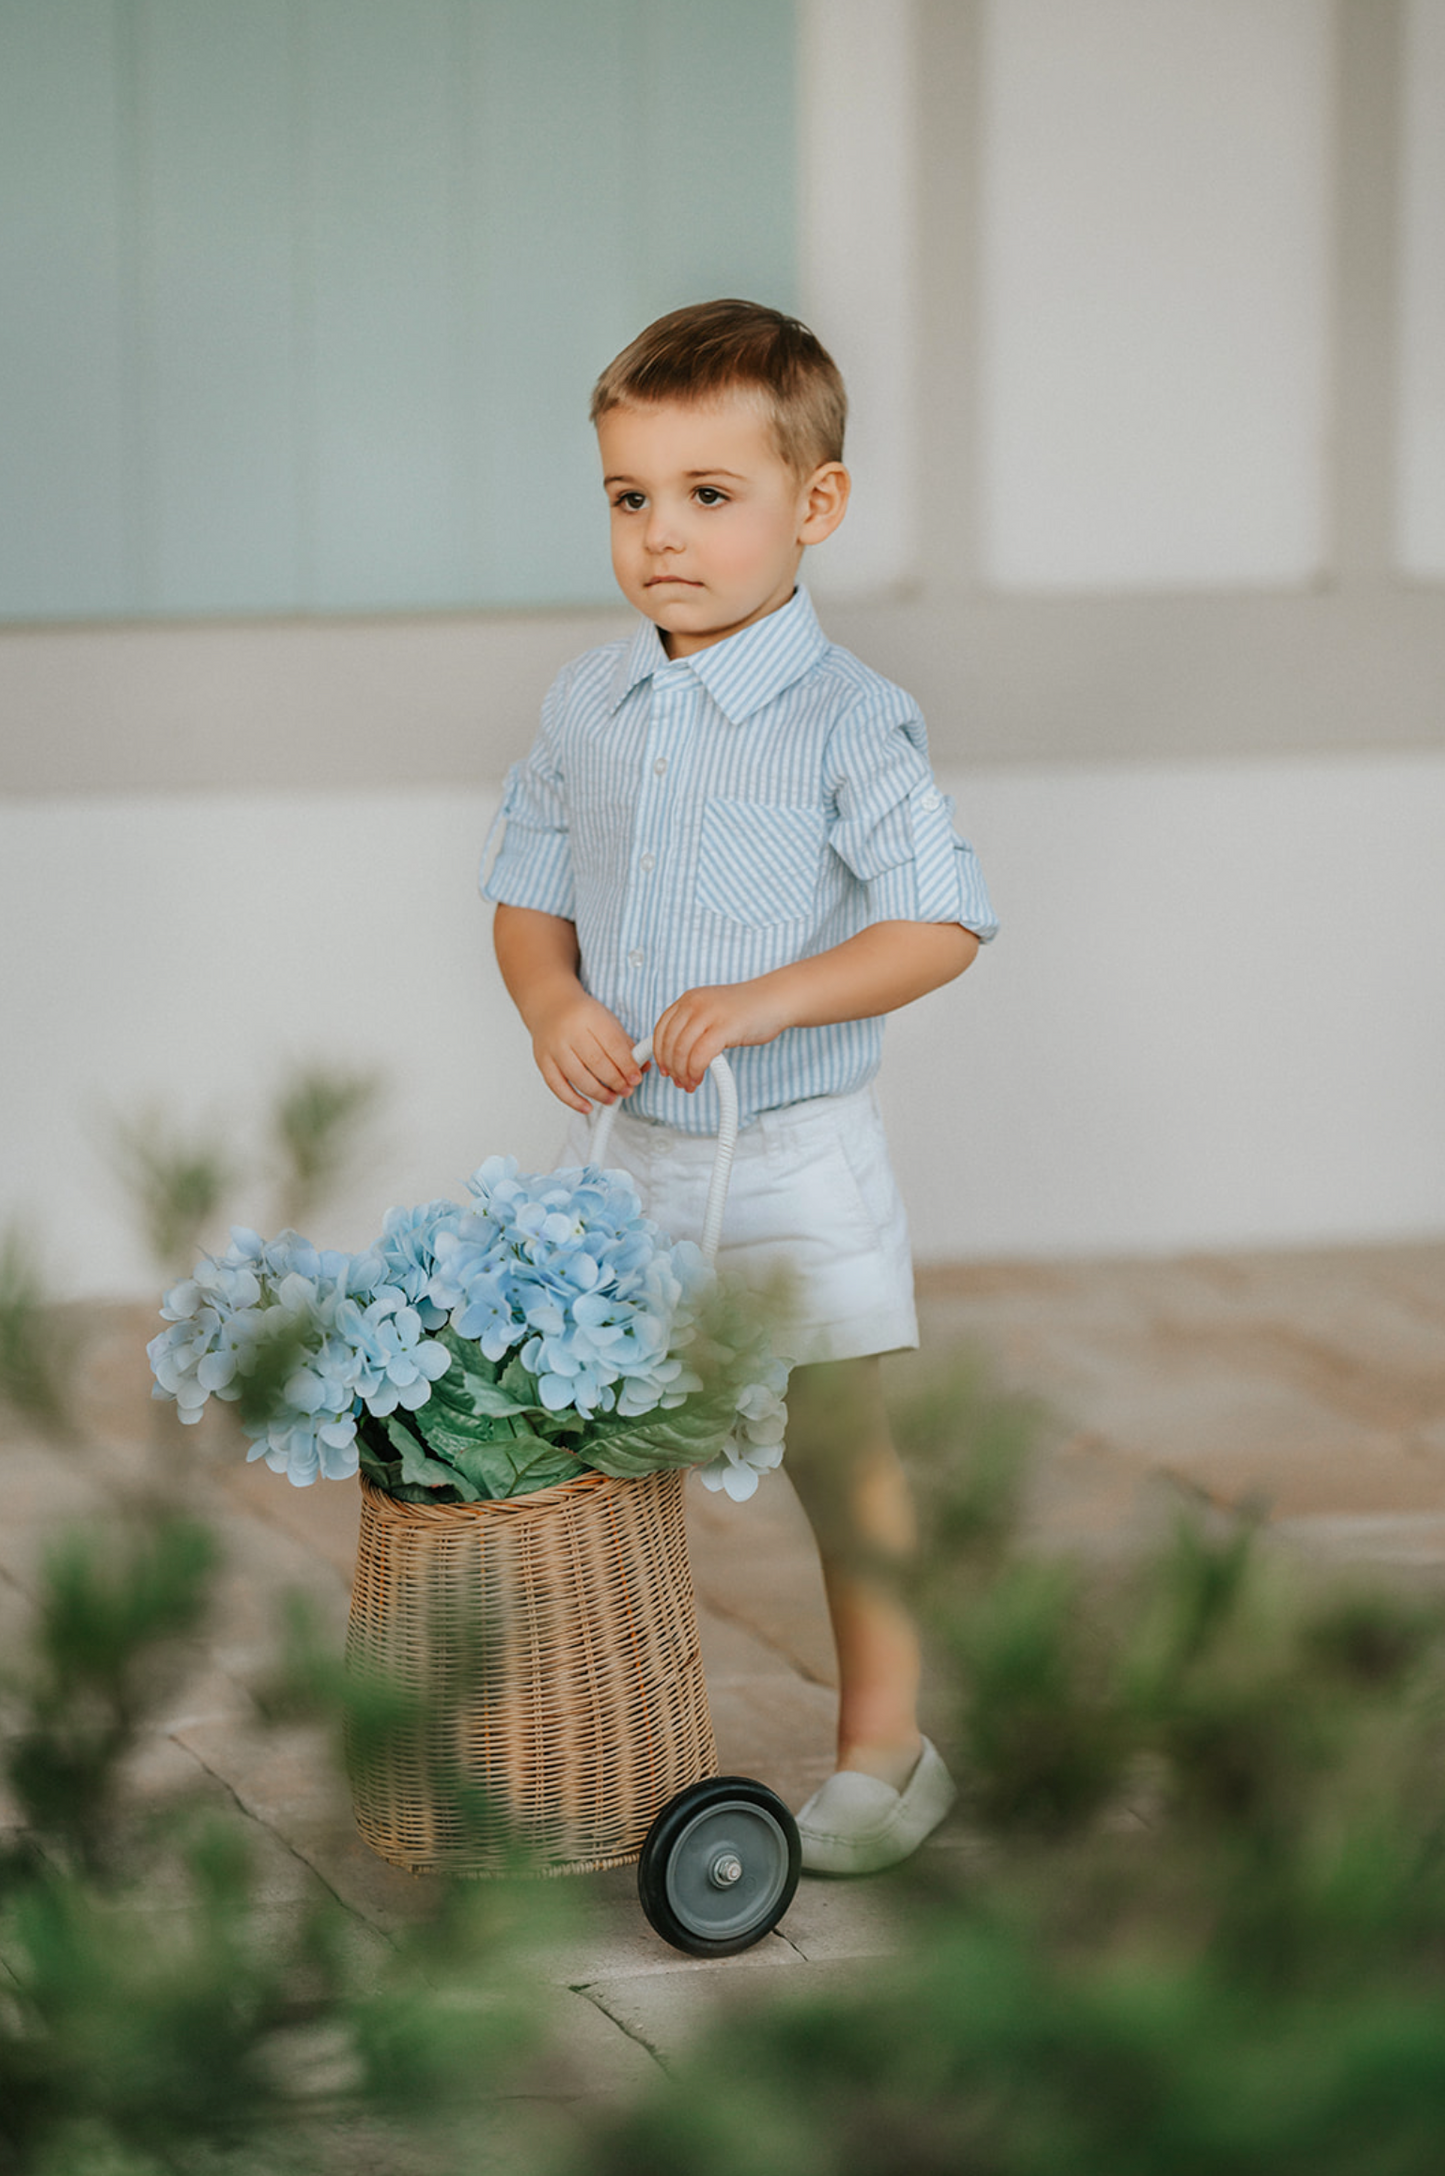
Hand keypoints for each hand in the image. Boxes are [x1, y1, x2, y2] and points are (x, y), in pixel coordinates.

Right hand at [530, 993, 644, 1114]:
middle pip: (596, 1063)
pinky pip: (557, 1086)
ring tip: (611, 1098)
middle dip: (616, 1081)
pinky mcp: (543, 1061)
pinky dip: (573, 1100)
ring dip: (598, 1093)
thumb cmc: (581, 1015)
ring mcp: (554, 1047)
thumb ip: (625, 1044)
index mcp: (590, 1018)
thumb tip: (643, 1067)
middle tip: (626, 1090)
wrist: (549, 1005)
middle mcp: (570, 1032)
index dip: (627, 1066)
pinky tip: (587, 1106)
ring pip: (578, 1077)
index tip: (636, 1078)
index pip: (613, 1046)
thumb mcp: (607, 1021)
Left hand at [651, 980, 787, 1093]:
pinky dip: (695, 1071)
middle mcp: (694, 1003)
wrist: (777, 999)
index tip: (665, 1068)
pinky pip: (699, 1056)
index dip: (659, 1052)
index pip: (661, 1028)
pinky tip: (698, 1078)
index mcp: (689, 999)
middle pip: (669, 1042)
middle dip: (671, 1067)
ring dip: (682, 1073)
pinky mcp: (724, 1027)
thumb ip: (695, 1026)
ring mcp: (709, 1014)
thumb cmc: (749, 1010)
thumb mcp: (713, 1011)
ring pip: (681, 1051)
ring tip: (689, 1083)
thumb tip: (677, 1053)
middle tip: (679, 1081)